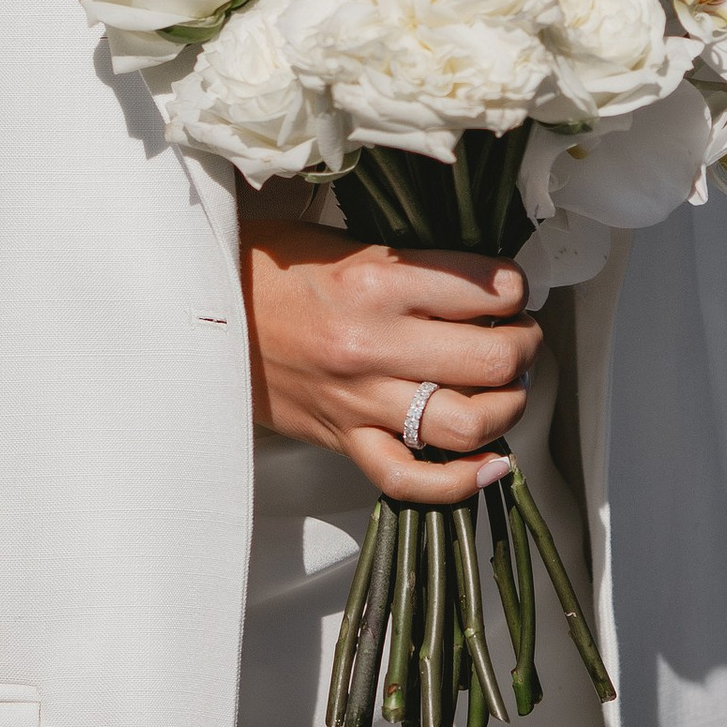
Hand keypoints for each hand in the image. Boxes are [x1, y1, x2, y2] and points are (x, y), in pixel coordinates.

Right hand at [240, 221, 539, 504]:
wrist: (201, 313)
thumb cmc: (272, 271)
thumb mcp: (346, 244)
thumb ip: (414, 265)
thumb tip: (484, 284)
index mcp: (376, 282)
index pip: (487, 287)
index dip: (517, 288)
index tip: (513, 291)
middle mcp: (373, 344)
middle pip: (492, 359)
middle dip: (525, 348)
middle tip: (520, 338)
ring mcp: (359, 400)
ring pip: (466, 423)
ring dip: (506, 409)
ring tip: (505, 389)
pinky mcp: (342, 439)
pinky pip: (410, 478)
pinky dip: (460, 482)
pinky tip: (489, 464)